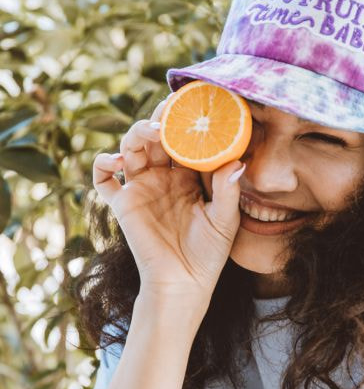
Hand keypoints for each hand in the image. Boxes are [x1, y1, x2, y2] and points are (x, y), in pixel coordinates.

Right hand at [92, 95, 245, 297]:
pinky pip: (103, 180)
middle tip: (169, 109)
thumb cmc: (208, 254)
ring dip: (136, 134)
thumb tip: (237, 162)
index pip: (185, 140)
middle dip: (160, 119)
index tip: (195, 105)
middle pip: (156, 137)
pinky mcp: (123, 204)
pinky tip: (114, 161)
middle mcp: (164, 176)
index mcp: (189, 176)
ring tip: (150, 132)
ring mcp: (141, 187)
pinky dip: (101, 164)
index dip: (186, 122)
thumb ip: (228, 192)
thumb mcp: (225, 221)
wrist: (183, 283)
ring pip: (131, 149)